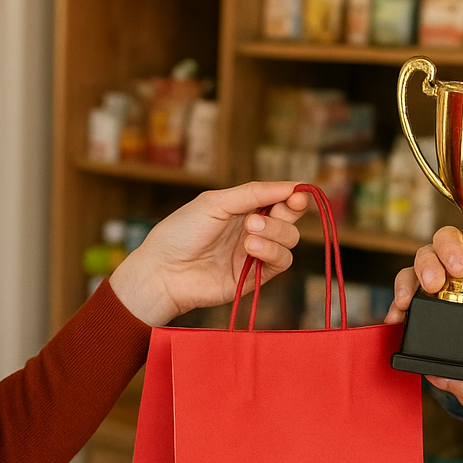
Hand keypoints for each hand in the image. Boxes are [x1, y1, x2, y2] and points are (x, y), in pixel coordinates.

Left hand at [109, 181, 310, 326]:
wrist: (164, 271)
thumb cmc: (181, 232)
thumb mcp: (215, 202)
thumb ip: (253, 194)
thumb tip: (291, 186)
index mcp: (243, 207)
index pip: (279, 198)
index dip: (293, 195)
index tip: (298, 194)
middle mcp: (253, 229)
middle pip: (290, 218)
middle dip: (288, 212)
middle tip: (273, 211)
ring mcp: (255, 253)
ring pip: (290, 240)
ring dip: (276, 232)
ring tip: (249, 232)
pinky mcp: (255, 276)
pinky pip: (281, 262)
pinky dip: (272, 251)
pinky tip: (251, 247)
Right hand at [384, 225, 462, 324]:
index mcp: (462, 253)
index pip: (451, 238)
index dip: (452, 247)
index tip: (460, 267)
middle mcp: (440, 264)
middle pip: (426, 252)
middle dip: (429, 266)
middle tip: (436, 283)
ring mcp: (423, 284)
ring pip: (408, 273)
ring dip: (408, 284)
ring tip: (409, 300)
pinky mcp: (412, 304)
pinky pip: (398, 302)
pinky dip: (395, 309)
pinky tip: (396, 317)